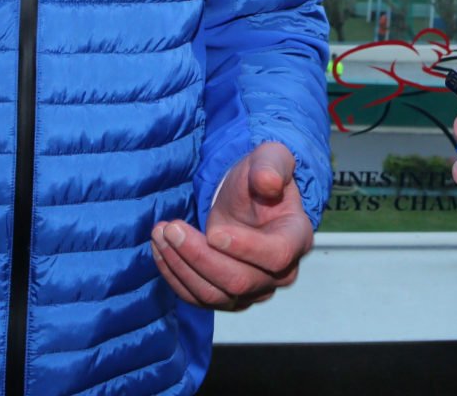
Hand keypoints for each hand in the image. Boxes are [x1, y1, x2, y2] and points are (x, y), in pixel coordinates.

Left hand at [151, 141, 311, 310]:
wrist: (245, 196)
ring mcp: (253, 290)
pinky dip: (175, 275)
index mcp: (296, 238)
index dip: (245, 247)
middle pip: (239, 281)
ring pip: (214, 295)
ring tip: (161, 233)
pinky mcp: (227, 297)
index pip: (276, 255)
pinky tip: (160, 248)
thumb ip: (272, 166)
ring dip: (182, 266)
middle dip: (200, 257)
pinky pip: (197, 298)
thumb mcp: (270, 158)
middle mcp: (280, 273)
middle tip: (172, 227)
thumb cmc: (259, 177)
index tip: (214, 231)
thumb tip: (268, 183)